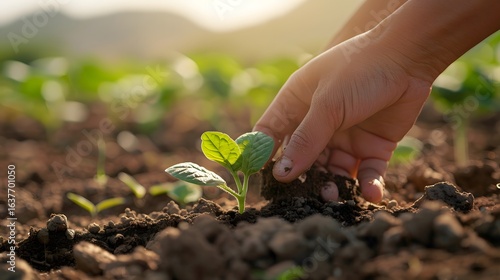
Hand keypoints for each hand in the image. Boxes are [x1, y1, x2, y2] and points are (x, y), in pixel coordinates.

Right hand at [254, 34, 431, 202]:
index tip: (258, 180)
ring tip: (335, 196)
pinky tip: (370, 194)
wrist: (408, 58)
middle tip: (302, 198)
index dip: (262, 156)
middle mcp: (317, 123)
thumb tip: (280, 174)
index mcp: (296, 104)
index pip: (270, 134)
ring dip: (333, 186)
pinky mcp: (372, 147)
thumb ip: (305, 140)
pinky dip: (367, 186)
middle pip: (301, 159)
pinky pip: (366, 173)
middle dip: (302, 179)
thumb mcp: (327, 105)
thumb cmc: (359, 70)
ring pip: (332, 172)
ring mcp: (344, 137)